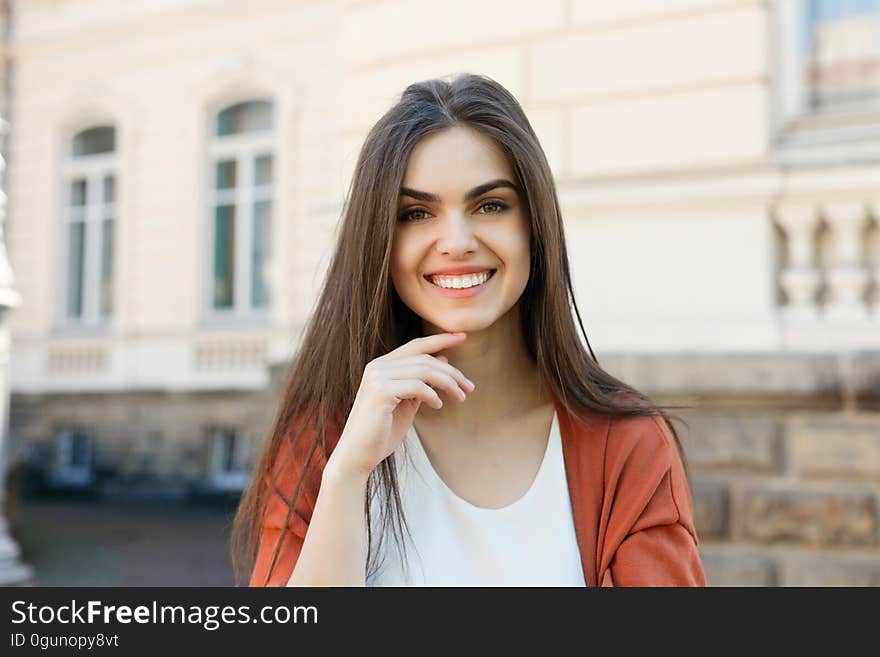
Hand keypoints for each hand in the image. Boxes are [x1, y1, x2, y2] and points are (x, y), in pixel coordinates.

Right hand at [327, 332, 474, 479]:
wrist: (357, 455)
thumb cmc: (381, 432)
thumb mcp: (407, 403)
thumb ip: (422, 383)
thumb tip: (443, 360)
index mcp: (382, 366)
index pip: (416, 346)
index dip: (440, 339)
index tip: (462, 337)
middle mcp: (378, 367)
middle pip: (424, 358)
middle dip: (452, 372)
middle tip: (469, 387)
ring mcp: (377, 378)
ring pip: (424, 370)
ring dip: (448, 383)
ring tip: (460, 397)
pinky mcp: (381, 392)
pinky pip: (416, 386)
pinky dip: (432, 395)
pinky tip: (438, 405)